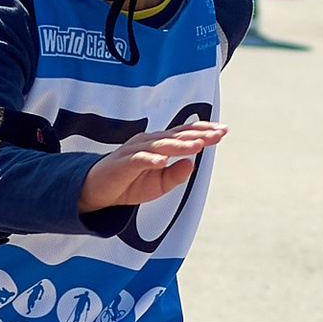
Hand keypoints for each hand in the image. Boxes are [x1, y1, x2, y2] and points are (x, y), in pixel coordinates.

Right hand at [81, 120, 227, 212]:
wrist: (98, 190)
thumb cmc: (130, 183)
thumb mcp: (159, 184)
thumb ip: (175, 175)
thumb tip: (192, 164)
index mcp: (159, 144)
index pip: (184, 134)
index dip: (203, 131)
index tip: (223, 131)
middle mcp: (149, 142)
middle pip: (176, 135)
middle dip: (198, 134)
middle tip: (219, 134)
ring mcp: (135, 150)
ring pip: (161, 145)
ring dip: (180, 145)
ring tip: (199, 145)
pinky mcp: (123, 163)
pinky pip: (138, 159)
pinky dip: (151, 160)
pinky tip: (163, 162)